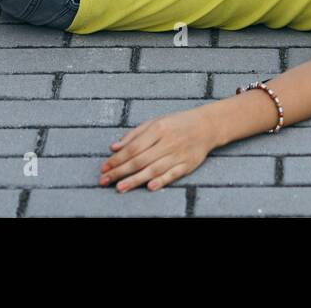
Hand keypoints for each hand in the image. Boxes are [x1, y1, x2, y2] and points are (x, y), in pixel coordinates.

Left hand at [100, 106, 215, 192]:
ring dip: (135, 180)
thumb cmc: (177, 124)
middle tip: (104, 181)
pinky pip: (172, 174)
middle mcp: (167, 142)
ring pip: (153, 169)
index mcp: (157, 129)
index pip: (132, 147)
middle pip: (140, 159)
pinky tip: (149, 187)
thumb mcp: (155, 122)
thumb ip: (134, 134)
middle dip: (120, 171)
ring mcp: (177, 154)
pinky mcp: (187, 164)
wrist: (206, 126)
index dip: (117, 159)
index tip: (104, 168)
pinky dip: (161, 181)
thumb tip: (113, 147)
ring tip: (120, 187)